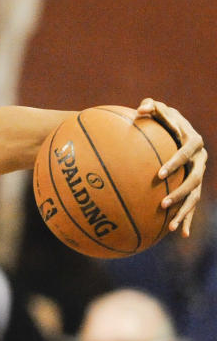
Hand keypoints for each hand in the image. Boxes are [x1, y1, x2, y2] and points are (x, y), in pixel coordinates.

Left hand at [137, 98, 207, 234]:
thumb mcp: (158, 109)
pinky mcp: (193, 186)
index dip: (175, 163)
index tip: (159, 174)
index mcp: (194, 142)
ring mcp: (198, 175)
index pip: (186, 153)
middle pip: (195, 179)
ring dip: (184, 211)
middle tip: (162, 203)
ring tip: (171, 226)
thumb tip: (140, 109)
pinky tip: (180, 234)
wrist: (176, 129)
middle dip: (180, 192)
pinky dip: (187, 219)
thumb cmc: (163, 118)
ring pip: (195, 197)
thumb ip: (150, 106)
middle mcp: (200, 160)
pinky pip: (192, 205)